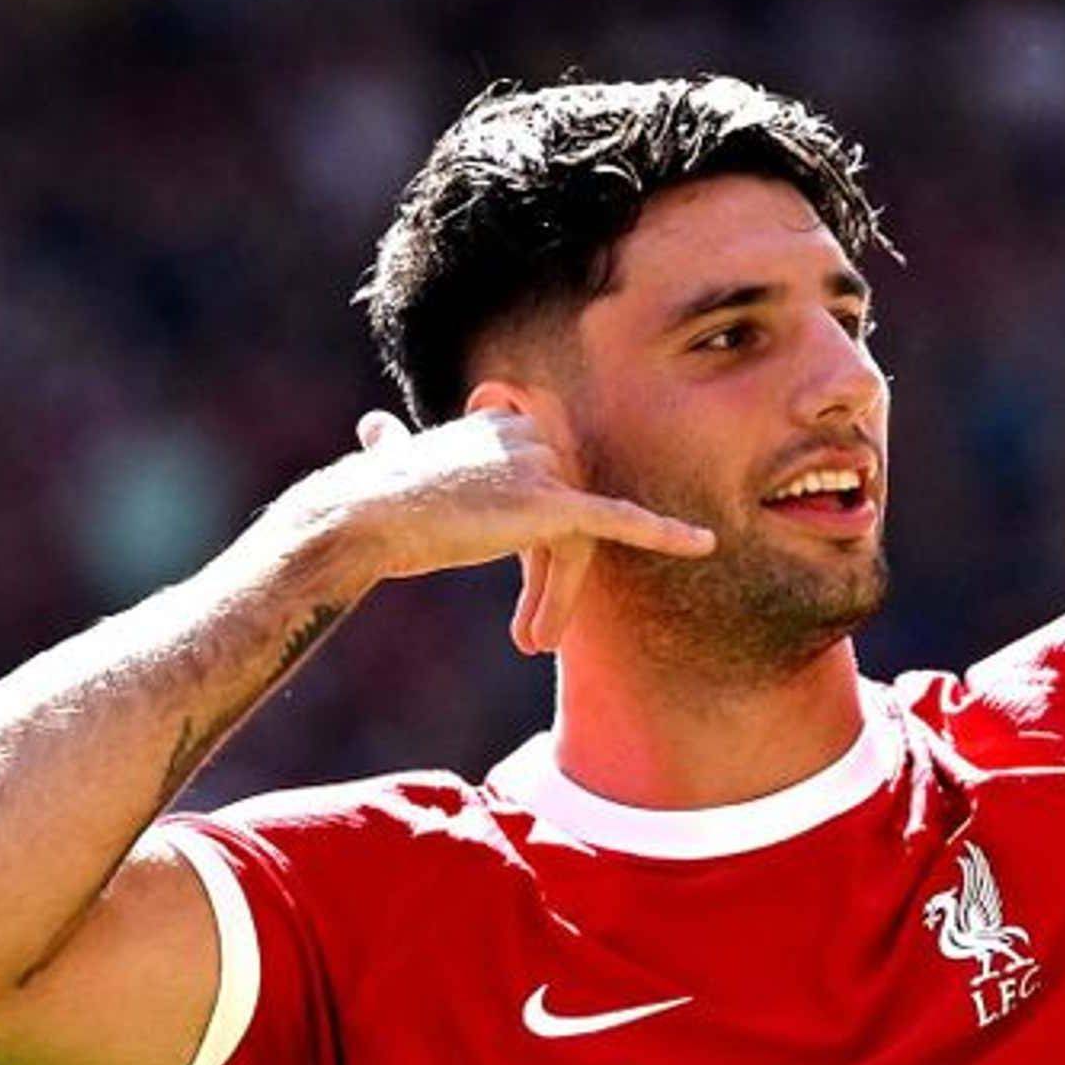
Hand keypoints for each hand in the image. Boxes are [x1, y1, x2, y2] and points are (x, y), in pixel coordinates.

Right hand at [273, 410, 713, 655]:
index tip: (525, 592)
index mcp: (500, 424)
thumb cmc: (367, 505)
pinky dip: (663, 533)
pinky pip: (617, 519)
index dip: (538, 550)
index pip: (546, 491)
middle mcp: (526, 435)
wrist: (361, 519)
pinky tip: (703, 546)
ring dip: (559, 598)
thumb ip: (393, 448)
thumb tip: (373, 429)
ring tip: (536, 640)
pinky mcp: (549, 500)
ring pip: (572, 545)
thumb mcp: (390, 467)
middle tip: (535, 636)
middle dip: (552, 582)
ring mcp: (540, 464)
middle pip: (564, 522)